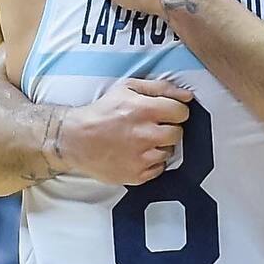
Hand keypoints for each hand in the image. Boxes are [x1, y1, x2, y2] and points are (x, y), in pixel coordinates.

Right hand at [58, 78, 192, 185]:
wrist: (75, 139)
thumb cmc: (103, 111)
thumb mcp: (128, 88)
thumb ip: (161, 88)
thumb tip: (187, 96)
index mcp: (145, 110)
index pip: (182, 112)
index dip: (175, 111)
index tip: (167, 112)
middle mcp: (145, 135)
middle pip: (178, 133)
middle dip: (169, 128)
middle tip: (153, 126)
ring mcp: (141, 158)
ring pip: (169, 152)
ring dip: (159, 145)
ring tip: (142, 140)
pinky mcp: (136, 175)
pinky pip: (158, 168)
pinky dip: (151, 161)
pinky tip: (137, 153)